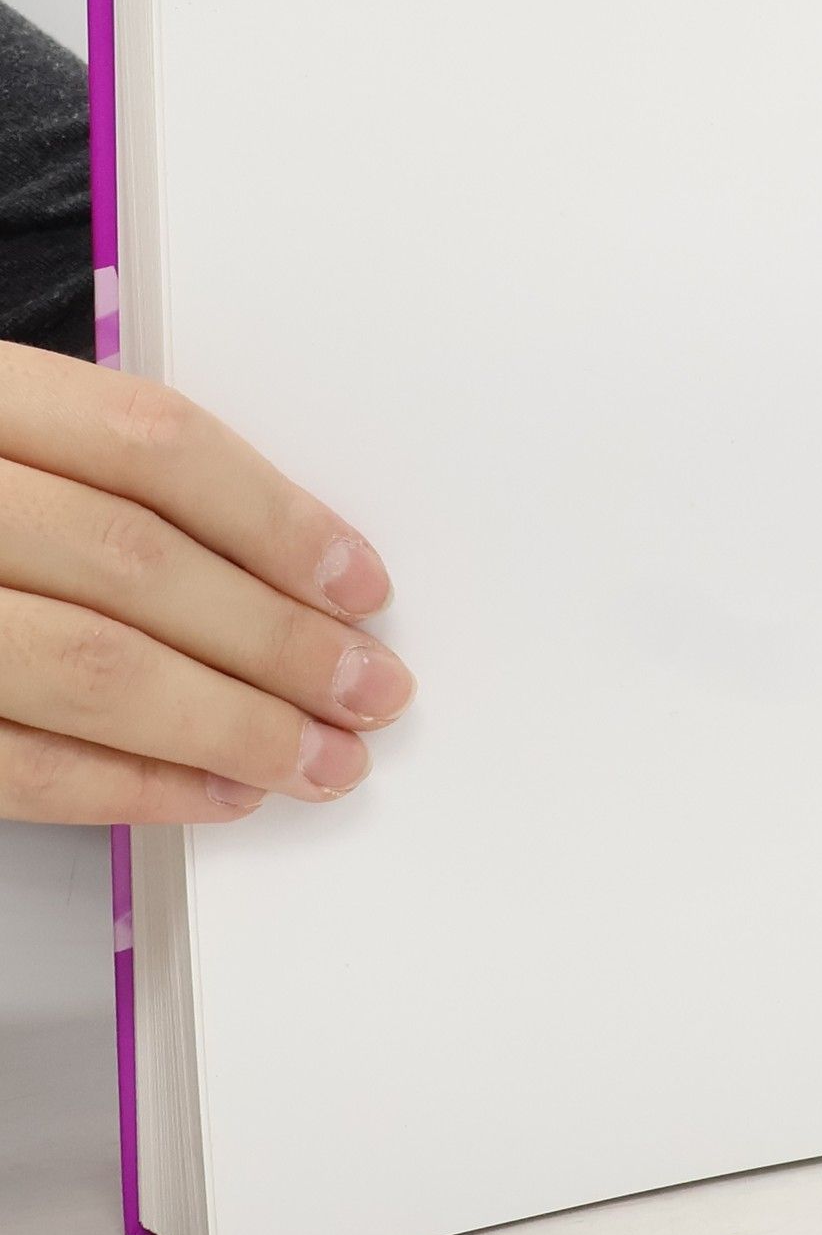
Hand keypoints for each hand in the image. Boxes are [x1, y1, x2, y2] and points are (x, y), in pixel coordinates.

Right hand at [0, 342, 412, 823]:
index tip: (362, 584)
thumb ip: (99, 476)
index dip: (277, 519)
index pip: (152, 444)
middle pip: (137, 564)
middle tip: (371, 689)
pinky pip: (16, 765)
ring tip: (319, 758)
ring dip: (231, 726)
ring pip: (90, 667)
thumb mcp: (3, 441)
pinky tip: (216, 794)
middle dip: (278, 640)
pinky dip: (133, 787)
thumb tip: (286, 562)